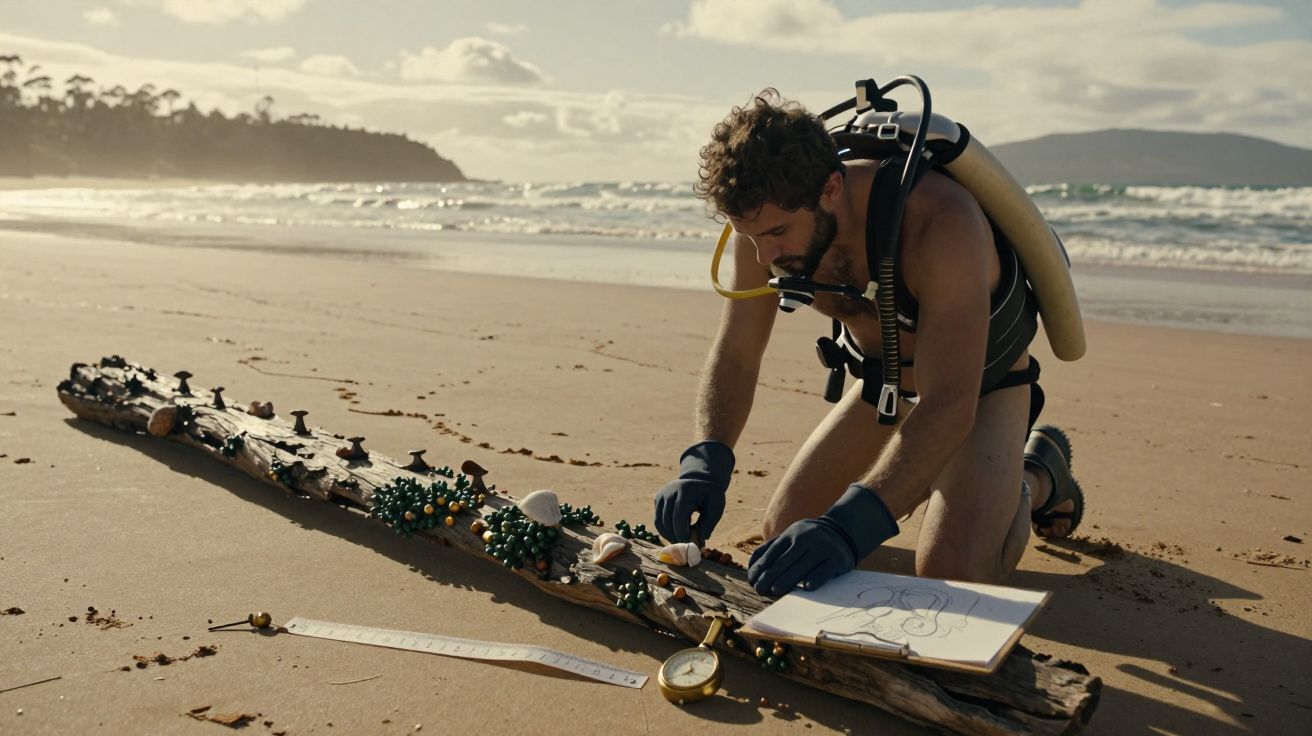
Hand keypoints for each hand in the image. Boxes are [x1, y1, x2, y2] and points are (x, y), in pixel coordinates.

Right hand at [653, 441, 734, 542]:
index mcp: (685, 492)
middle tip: (686, 550)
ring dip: (669, 536)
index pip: (678, 517)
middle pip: (666, 522)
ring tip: (682, 542)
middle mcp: (669, 492)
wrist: (700, 479)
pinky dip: (666, 530)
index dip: (682, 534)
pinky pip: (658, 520)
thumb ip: (708, 523)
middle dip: (676, 538)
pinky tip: (677, 533)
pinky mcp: (657, 500)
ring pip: (659, 523)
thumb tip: (699, 542)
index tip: (689, 547)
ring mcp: (661, 495)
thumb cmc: (710, 494)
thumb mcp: (716, 506)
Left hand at [747, 484, 898, 596]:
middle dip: (769, 577)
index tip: (753, 581)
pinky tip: (806, 588)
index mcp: (791, 533)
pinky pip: (824, 571)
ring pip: (801, 568)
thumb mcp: (790, 537)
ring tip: (776, 590)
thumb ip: (772, 548)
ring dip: (787, 581)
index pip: (772, 553)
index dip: (760, 568)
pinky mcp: (836, 558)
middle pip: (784, 562)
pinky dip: (815, 579)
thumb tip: (752, 567)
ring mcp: (822, 548)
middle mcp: (806, 539)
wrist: (842, 532)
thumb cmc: (808, 540)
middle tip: (760, 590)